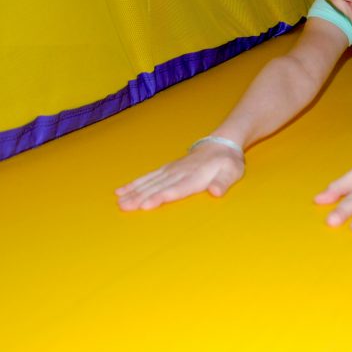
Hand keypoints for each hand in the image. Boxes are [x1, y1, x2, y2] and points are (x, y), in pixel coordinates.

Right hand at [116, 143, 243, 210]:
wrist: (221, 144)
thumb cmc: (228, 162)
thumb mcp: (232, 172)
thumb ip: (223, 182)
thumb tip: (216, 192)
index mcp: (195, 176)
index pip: (176, 189)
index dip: (160, 197)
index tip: (146, 205)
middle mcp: (179, 173)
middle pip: (157, 187)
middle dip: (140, 197)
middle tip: (124, 207)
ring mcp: (171, 170)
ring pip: (150, 182)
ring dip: (134, 192)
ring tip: (119, 202)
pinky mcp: (167, 169)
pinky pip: (148, 176)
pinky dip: (134, 183)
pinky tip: (121, 191)